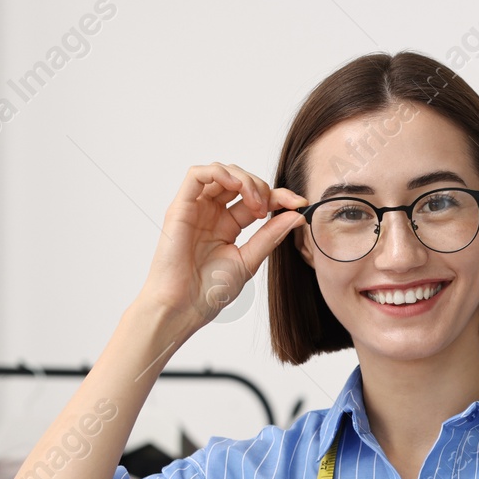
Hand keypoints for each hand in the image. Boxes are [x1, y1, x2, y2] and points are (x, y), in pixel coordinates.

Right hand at [135, 161, 307, 331]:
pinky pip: (197, 175)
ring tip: (255, 203)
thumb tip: (297, 216)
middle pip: (240, 180)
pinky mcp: (180, 207)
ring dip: (245, 179)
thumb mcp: (249, 260)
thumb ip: (271, 236)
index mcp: (227, 226)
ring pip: (221, 172)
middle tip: (269, 208)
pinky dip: (220, 173)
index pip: (256, 199)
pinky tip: (236, 186)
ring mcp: (196, 209)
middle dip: (261, 187)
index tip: (299, 204)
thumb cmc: (210, 290)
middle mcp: (211, 213)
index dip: (279, 196)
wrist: (183, 307)